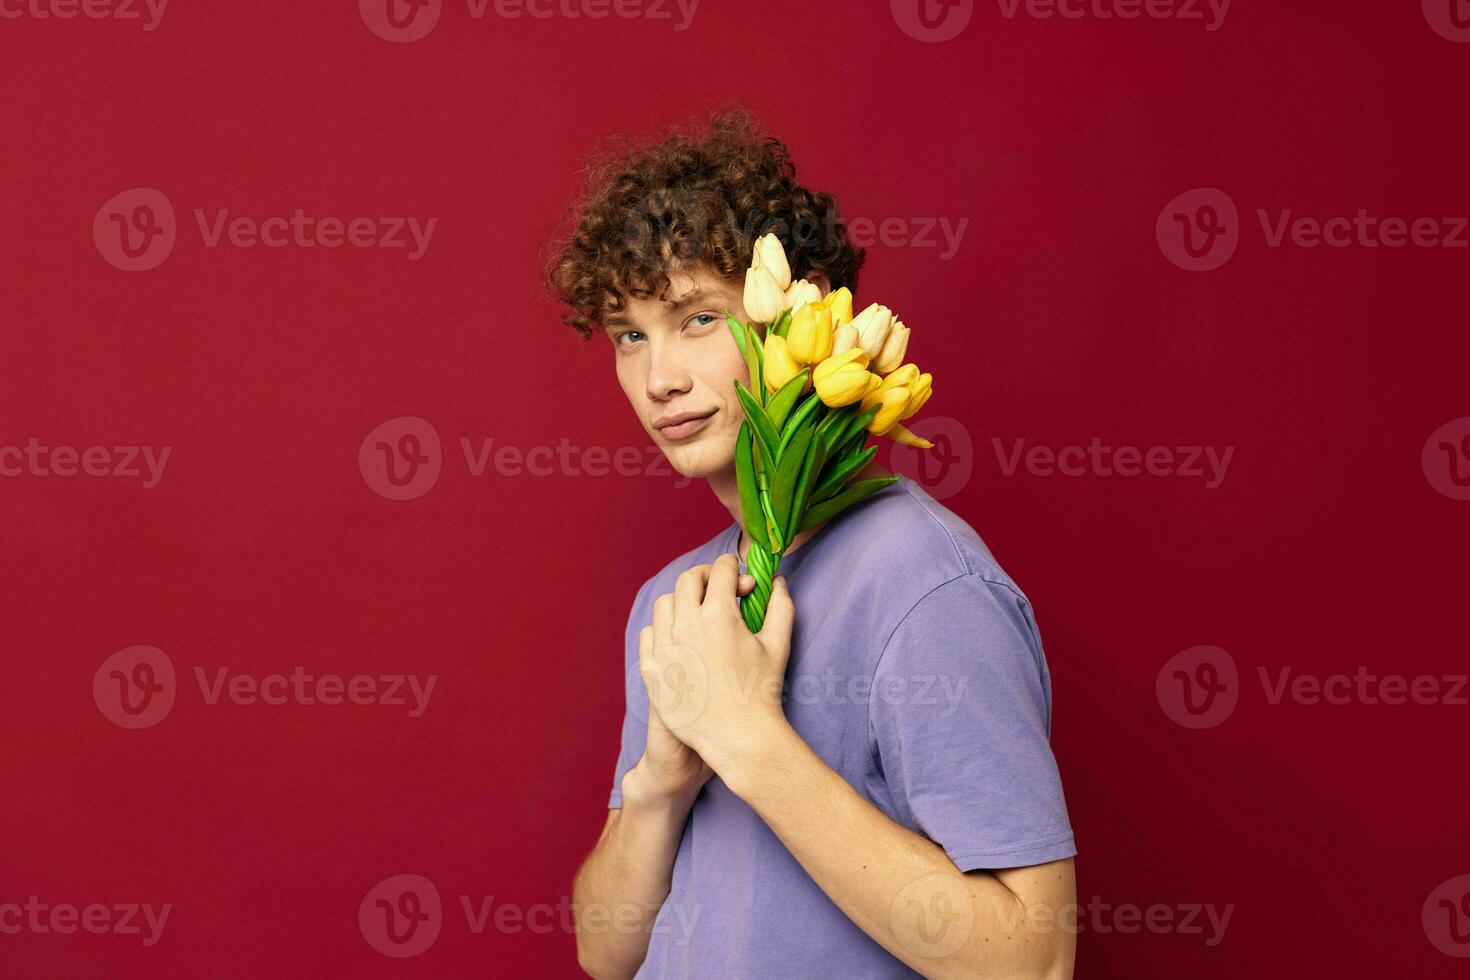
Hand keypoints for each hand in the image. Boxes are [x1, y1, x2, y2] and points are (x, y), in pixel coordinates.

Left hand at [629, 564, 762, 804]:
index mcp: (719, 614)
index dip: (732, 569)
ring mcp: (665, 647)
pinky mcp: (651, 669)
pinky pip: (649, 634)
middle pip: (688, 580)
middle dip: (705, 577)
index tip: (739, 579)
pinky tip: (677, 637)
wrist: (737, 737)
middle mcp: (687, 625)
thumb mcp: (778, 644)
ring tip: (697, 613)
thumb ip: (780, 605)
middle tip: (718, 588)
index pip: (720, 571)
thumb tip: (776, 580)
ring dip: (683, 601)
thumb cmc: (761, 691)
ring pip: (665, 604)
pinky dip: (662, 628)